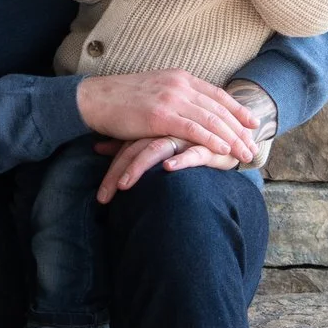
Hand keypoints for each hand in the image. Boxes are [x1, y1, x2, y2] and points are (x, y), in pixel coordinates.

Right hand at [76, 70, 256, 161]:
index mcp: (179, 77)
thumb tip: (190, 109)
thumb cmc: (119, 99)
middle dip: (240, 129)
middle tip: (253, 145)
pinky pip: (193, 129)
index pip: (217, 94)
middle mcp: (179, 85)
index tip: (252, 123)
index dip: (238, 109)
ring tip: (245, 154)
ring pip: (211, 120)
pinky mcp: (160, 116)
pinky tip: (224, 150)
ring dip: (232, 138)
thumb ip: (174, 96)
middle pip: (220, 108)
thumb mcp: (153, 89)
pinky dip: (212, 140)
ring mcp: (170, 98)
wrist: (93, 99)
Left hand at [92, 137, 241, 201]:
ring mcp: (186, 136)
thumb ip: (131, 145)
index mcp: (152, 129)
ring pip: (156, 149)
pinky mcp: (209, 145)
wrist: (229, 133)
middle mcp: (165, 130)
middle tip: (103, 199)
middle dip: (117, 175)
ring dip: (138, 168)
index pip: (125, 149)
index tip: (101, 197)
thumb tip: (98, 147)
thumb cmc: (188, 140)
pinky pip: (194, 152)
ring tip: (123, 186)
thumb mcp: (157, 142)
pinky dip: (181, 159)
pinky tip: (167, 168)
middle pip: (135, 150)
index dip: (111, 171)